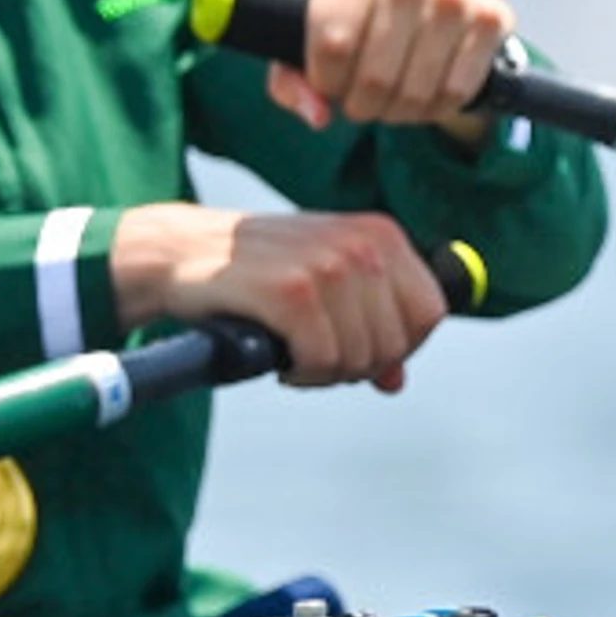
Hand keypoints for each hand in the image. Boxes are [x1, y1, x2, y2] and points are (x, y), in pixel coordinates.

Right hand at [110, 202, 447, 389]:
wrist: (184, 250)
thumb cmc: (260, 271)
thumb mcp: (326, 284)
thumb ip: (368, 326)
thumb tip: (396, 382)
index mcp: (381, 234)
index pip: (430, 312)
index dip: (401, 347)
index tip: (361, 354)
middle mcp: (361, 244)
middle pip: (396, 343)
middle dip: (358, 365)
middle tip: (318, 359)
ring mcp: (327, 265)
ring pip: (360, 357)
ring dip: (326, 372)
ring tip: (295, 355)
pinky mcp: (290, 291)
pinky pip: (321, 360)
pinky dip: (302, 373)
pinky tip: (281, 361)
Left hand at [264, 0, 511, 146]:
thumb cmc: (356, 25)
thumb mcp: (310, 43)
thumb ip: (293, 82)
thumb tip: (319, 116)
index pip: (332, 47)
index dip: (328, 84)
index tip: (331, 83)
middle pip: (374, 77)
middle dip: (364, 106)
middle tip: (364, 101)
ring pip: (416, 90)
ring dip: (400, 113)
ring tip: (393, 100)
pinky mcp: (490, 16)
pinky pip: (457, 91)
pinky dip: (437, 108)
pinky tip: (427, 94)